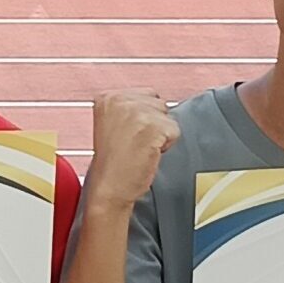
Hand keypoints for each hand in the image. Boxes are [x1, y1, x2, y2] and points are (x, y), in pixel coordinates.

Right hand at [86, 89, 179, 207]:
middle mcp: (121, 100)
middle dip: (153, 125)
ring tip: (139, 148)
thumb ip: (130, 108)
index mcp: (108, 97)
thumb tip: (155, 102)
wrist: (109, 187)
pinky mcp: (153, 127)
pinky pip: (175, 132)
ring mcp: (137, 112)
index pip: (147, 95)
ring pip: (168, 118)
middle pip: (159, 104)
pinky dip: (166, 146)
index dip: (144, 118)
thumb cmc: (112, 162)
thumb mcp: (112, 124)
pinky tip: (147, 153)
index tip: (129, 134)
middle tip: (134, 143)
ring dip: (160, 135)